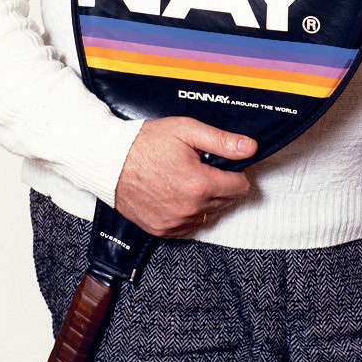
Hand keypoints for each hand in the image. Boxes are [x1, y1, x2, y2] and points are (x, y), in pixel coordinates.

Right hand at [114, 117, 256, 237]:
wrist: (110, 160)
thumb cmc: (146, 142)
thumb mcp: (186, 130)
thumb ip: (222, 141)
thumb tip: (250, 148)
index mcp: (200, 184)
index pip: (240, 187)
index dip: (235, 171)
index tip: (224, 163)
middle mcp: (190, 208)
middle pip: (226, 201)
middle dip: (220, 183)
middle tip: (200, 166)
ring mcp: (175, 222)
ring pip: (208, 214)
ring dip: (205, 198)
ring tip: (185, 177)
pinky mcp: (162, 230)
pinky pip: (189, 226)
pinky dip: (188, 211)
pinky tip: (176, 193)